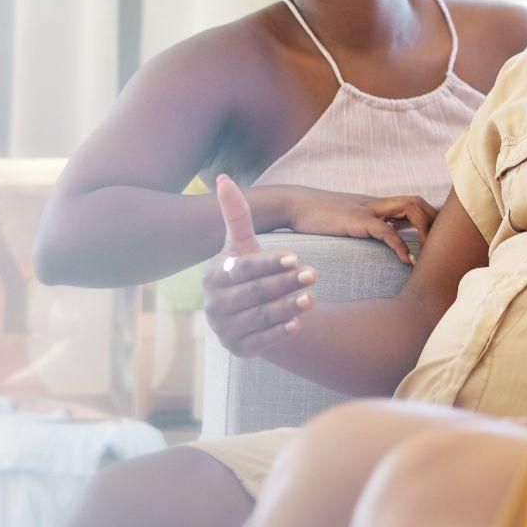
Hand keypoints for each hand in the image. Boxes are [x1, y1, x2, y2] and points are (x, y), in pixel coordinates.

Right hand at [203, 175, 315, 357]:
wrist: (251, 307)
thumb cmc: (249, 268)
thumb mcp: (243, 242)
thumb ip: (236, 214)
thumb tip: (223, 177)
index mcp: (213, 276)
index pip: (243, 270)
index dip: (268, 264)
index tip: (295, 257)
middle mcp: (213, 305)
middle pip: (254, 294)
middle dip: (285, 284)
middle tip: (313, 274)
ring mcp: (224, 329)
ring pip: (259, 318)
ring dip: (286, 308)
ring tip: (312, 298)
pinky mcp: (238, 349)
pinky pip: (260, 343)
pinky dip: (278, 334)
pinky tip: (297, 324)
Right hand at [270, 186, 434, 264]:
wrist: (291, 205)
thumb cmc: (314, 217)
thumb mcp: (343, 222)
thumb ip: (360, 228)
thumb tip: (373, 242)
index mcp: (374, 206)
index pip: (411, 204)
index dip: (428, 217)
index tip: (439, 237)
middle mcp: (375, 204)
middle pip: (417, 201)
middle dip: (434, 220)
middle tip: (443, 244)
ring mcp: (367, 210)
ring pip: (409, 207)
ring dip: (424, 228)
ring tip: (429, 251)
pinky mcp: (356, 220)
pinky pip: (385, 229)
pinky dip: (399, 245)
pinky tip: (406, 261)